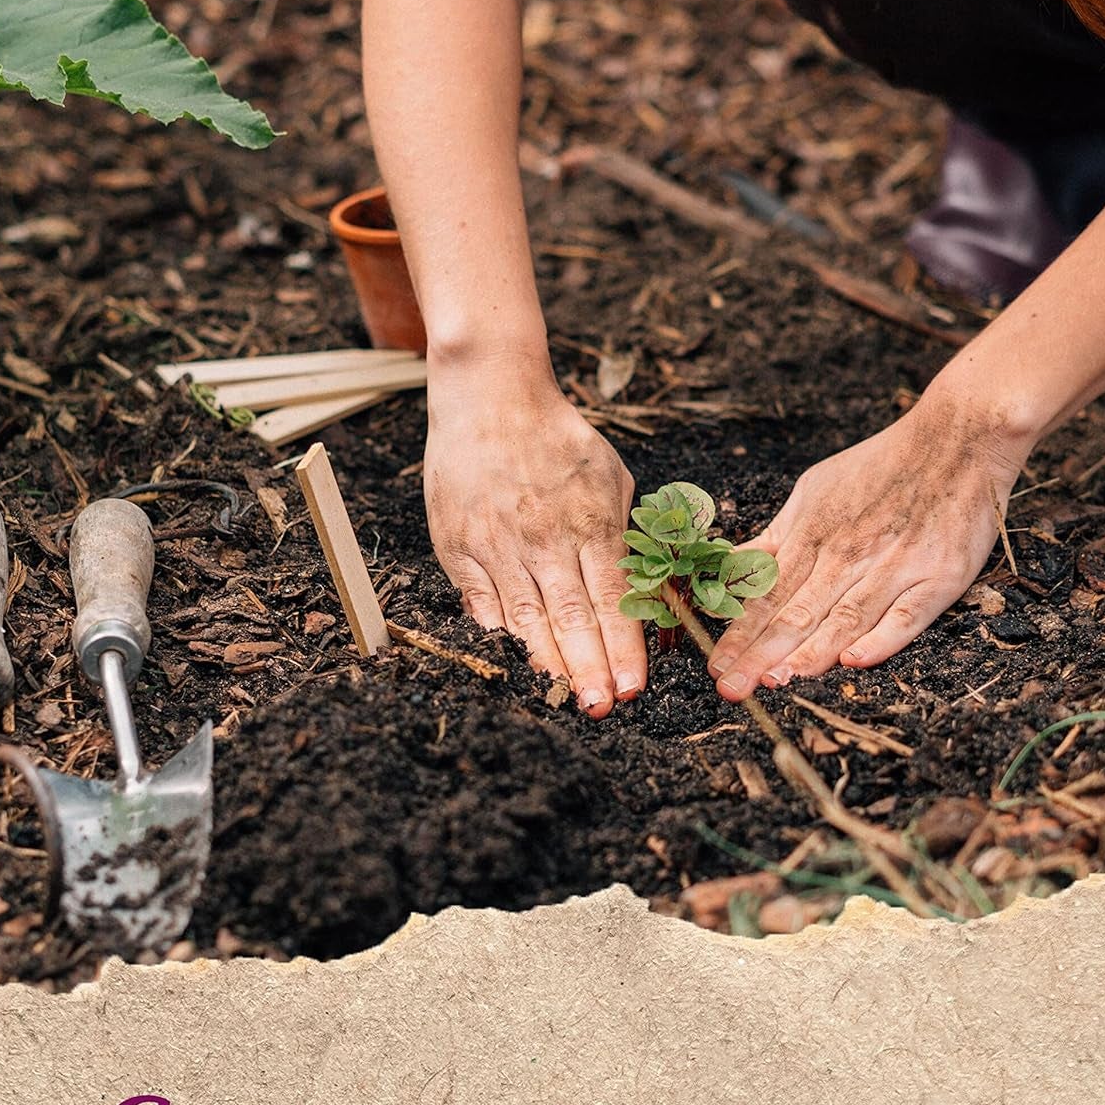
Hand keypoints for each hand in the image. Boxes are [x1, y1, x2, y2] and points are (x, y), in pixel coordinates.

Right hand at [425, 367, 645, 716]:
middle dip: (590, 669)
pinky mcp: (458, 544)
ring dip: (548, 663)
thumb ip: (627, 534)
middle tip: (603, 708)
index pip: (613, 600)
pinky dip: (499, 634)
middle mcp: (544, 538)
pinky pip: (480, 602)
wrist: (490, 395)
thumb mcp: (612, 478)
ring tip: (566, 696)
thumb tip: (647, 591)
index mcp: (590, 522)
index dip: (624, 648)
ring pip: (525, 618)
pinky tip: (516, 663)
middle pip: (572, 618)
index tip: (634, 687)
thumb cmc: (560, 439)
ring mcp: (497, 544)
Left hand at [706, 398, 1034, 698]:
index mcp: (814, 535)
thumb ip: (775, 538)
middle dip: (760, 654)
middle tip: (731, 689)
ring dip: (810, 652)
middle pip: (797, 613)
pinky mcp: (939, 575)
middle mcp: (848, 554)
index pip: (768, 595)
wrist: (957, 437)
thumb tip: (729, 570)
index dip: (739, 634)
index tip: (715, 668)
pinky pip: (908, 614)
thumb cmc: (881, 467)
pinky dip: (882, 637)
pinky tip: (854, 660)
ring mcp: (895, 565)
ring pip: (845, 617)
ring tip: (778, 681)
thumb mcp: (813, 491)